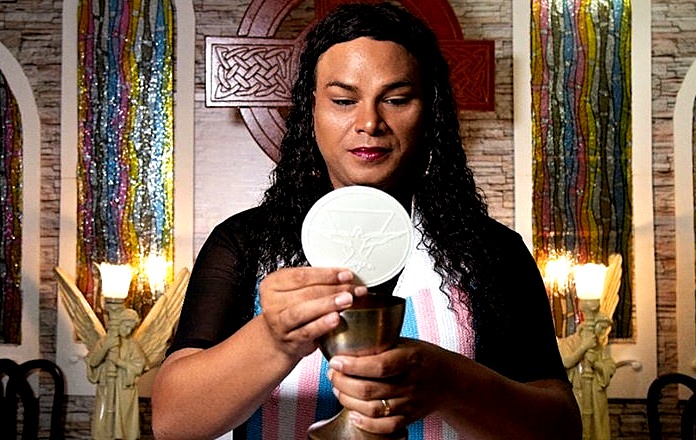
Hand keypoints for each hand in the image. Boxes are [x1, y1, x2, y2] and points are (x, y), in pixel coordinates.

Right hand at [259, 267, 366, 359]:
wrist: (279, 340)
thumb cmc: (291, 310)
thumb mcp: (296, 291)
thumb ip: (315, 282)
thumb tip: (345, 277)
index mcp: (273, 284)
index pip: (301, 275)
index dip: (326, 274)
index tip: (346, 274)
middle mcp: (272, 303)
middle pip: (306, 292)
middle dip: (334, 289)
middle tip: (353, 288)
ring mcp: (279, 322)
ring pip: (304, 311)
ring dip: (328, 304)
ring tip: (347, 300)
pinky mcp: (289, 340)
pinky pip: (307, 331)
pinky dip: (322, 324)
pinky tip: (336, 318)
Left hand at [327, 338, 452, 434]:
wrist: (449, 380)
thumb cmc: (422, 357)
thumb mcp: (406, 342)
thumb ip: (381, 343)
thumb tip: (345, 339)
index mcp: (411, 358)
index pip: (379, 365)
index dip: (353, 366)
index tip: (335, 361)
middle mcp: (412, 382)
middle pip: (370, 389)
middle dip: (343, 383)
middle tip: (332, 375)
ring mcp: (411, 403)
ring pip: (373, 409)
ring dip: (349, 401)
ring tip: (338, 390)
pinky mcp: (410, 418)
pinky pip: (386, 427)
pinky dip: (366, 423)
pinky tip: (353, 413)